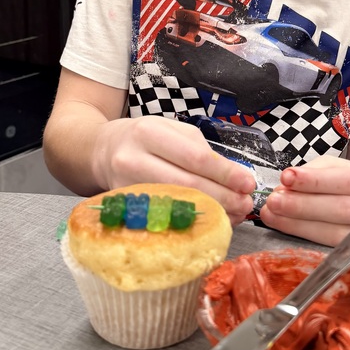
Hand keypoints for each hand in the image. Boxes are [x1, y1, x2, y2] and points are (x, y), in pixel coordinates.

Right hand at [92, 116, 255, 225]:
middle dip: (223, 197)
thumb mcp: (170, 130)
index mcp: (148, 133)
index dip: (225, 173)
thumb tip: (234, 177)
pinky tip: (208, 218)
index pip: (195, 158)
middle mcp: (133, 159)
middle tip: (245, 203)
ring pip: (176, 205)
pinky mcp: (125, 208)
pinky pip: (164, 217)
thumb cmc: (143, 138)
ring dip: (211, 211)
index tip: (248, 183)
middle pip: (187, 185)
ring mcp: (126, 187)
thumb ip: (200, 150)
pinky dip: (191, 220)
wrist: (102, 151)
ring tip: (234, 213)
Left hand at [259, 156, 349, 261]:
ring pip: (338, 234)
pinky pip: (336, 252)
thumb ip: (316, 173)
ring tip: (274, 215)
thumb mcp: (343, 171)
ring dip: (300, 225)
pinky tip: (288, 231)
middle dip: (304, 205)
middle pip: (344, 209)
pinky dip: (309, 240)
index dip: (316, 180)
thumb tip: (285, 185)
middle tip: (274, 201)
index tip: (286, 177)